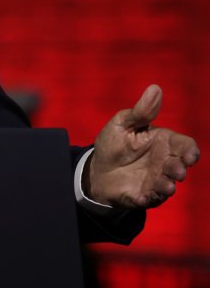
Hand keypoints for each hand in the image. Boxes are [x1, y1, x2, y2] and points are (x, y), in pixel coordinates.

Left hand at [86, 84, 199, 208]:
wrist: (97, 168)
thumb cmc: (114, 142)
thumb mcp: (122, 123)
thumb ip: (140, 112)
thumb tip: (155, 88)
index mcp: (164, 142)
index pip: (186, 146)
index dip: (190, 151)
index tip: (189, 156)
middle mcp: (165, 162)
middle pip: (180, 166)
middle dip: (180, 169)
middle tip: (176, 171)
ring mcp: (156, 180)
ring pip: (169, 185)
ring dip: (168, 186)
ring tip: (166, 186)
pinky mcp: (144, 195)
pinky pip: (150, 199)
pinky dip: (148, 198)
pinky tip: (142, 197)